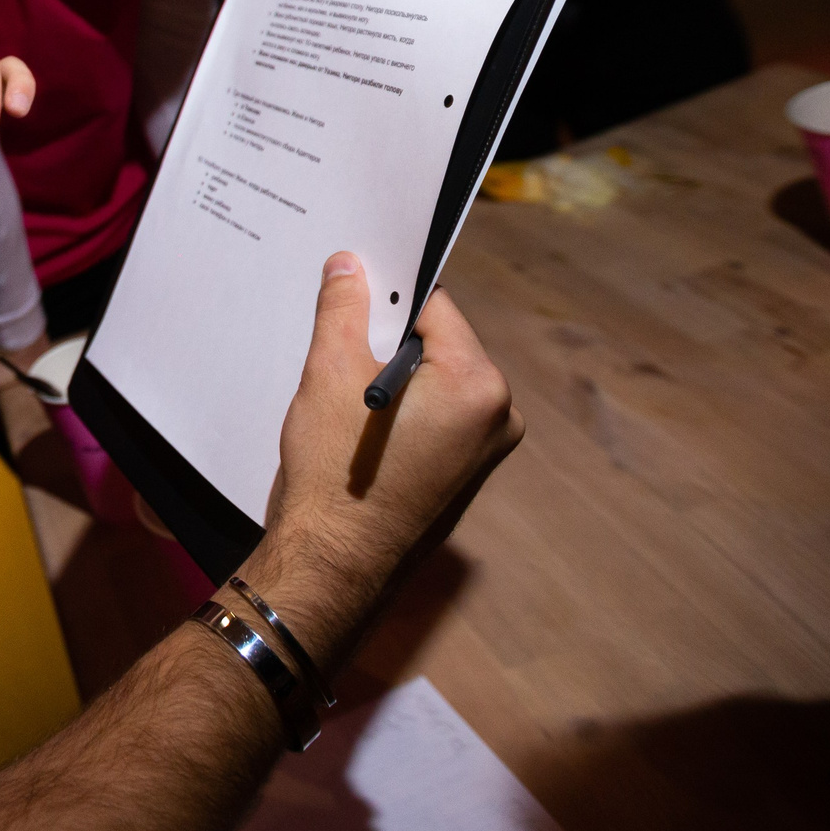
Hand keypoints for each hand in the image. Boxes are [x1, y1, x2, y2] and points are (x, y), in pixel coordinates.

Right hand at [243, 254, 521, 682]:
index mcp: (478, 383)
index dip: (385, 297)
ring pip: (433, 381)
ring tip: (342, 395)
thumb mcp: (330, 372)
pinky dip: (401, 411)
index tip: (348, 297)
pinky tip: (359, 429)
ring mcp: (487, 451)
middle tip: (336, 348)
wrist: (331, 566)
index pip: (433, 305)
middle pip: (437, 343)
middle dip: (388, 340)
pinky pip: (435, 418)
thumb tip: (351, 263)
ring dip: (392, 376)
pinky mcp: (466, 476)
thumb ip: (344, 308)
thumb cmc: (334, 471)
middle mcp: (499, 415)